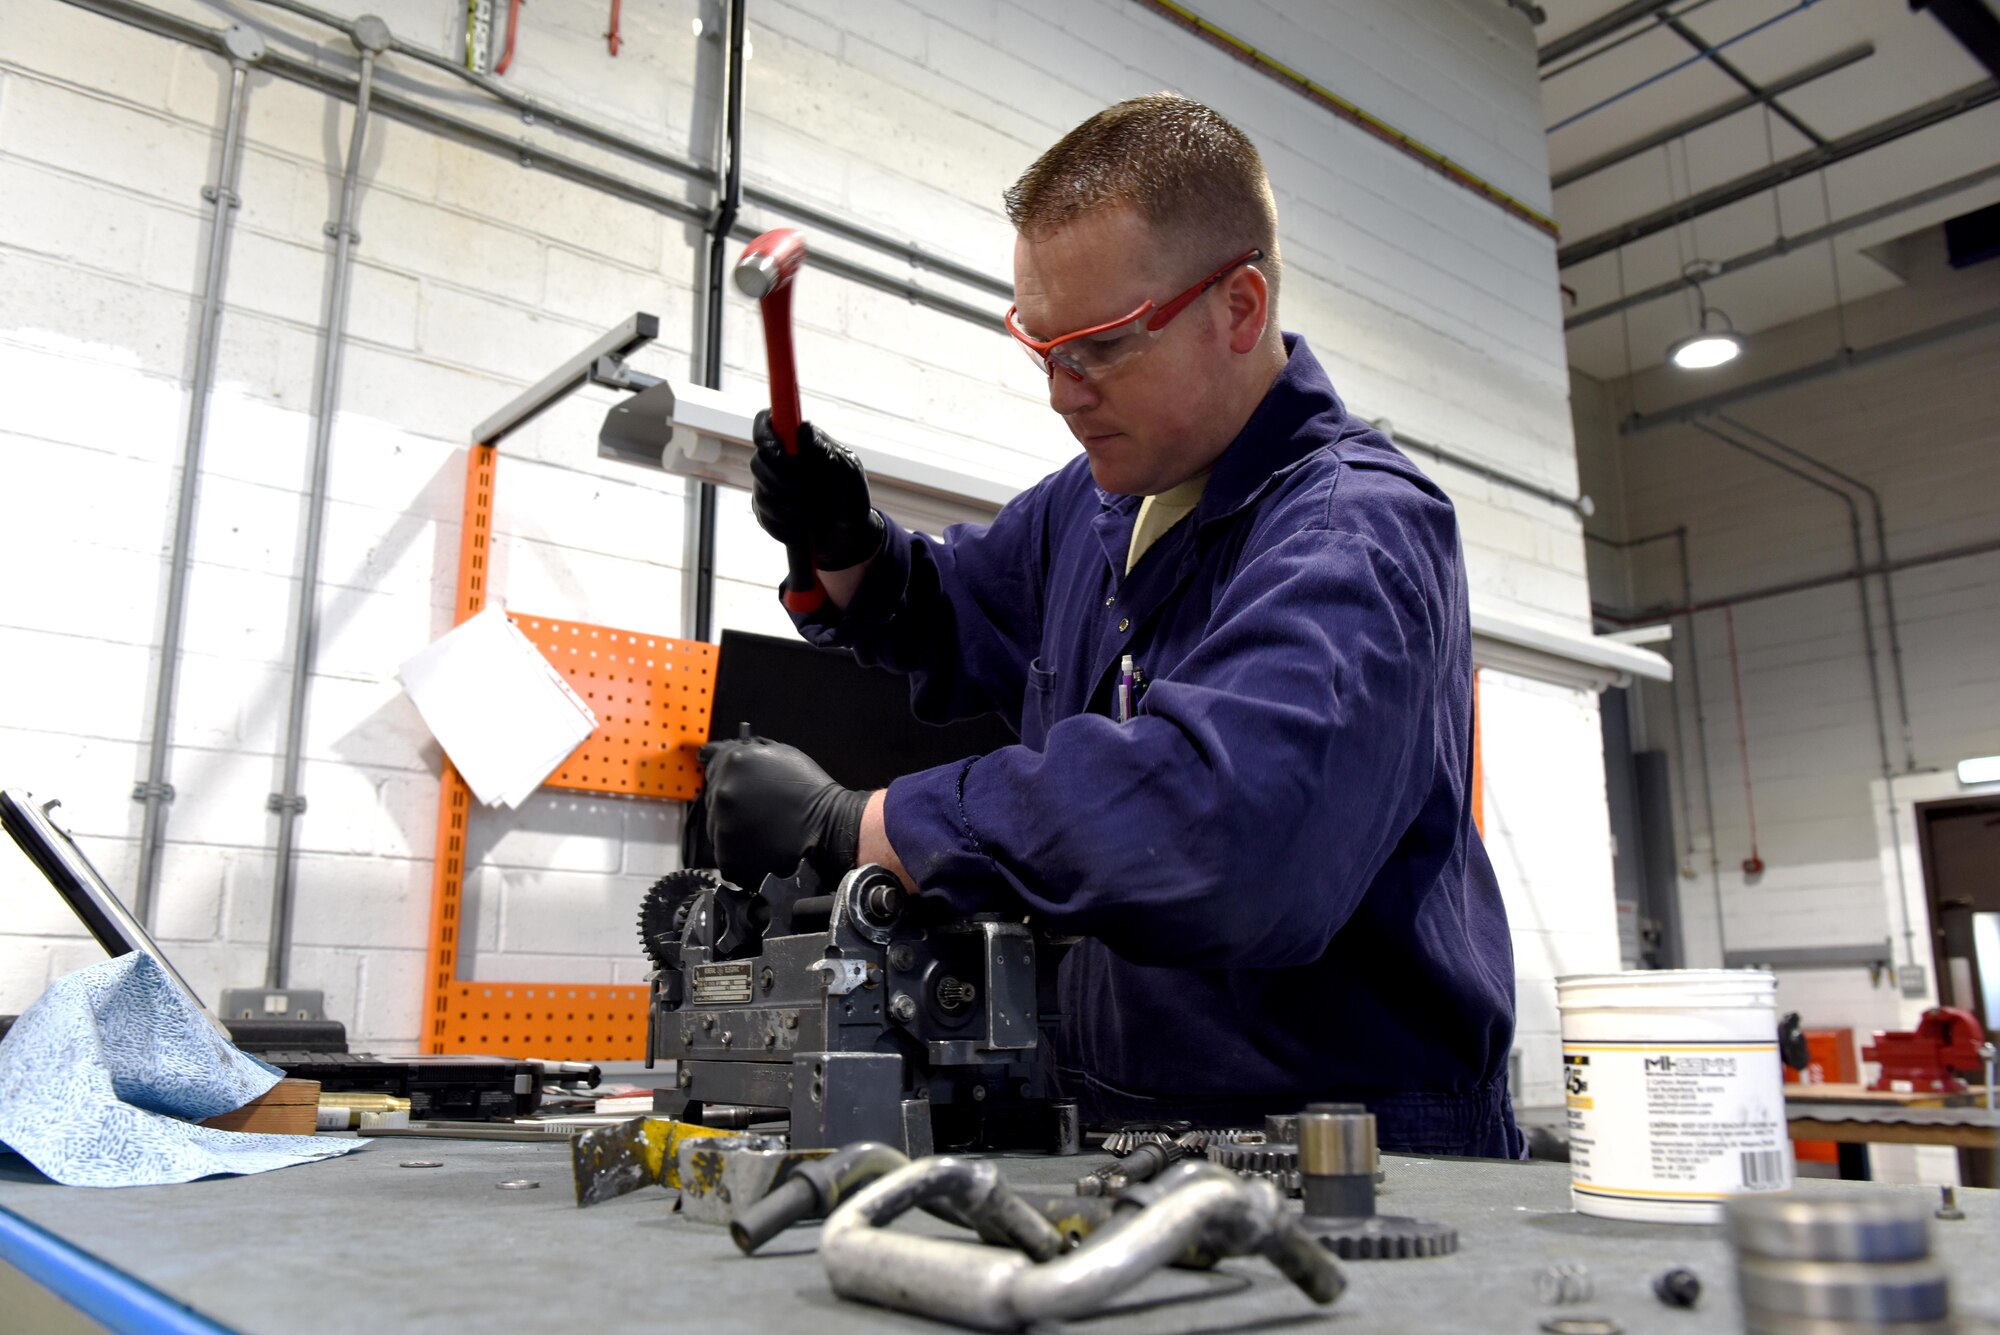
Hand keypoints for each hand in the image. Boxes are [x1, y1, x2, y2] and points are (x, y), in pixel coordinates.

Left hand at [698, 736, 870, 890]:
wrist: (830, 828)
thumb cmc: (810, 792)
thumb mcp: (781, 753)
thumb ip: (745, 749)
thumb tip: (715, 751)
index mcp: (733, 764)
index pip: (711, 766)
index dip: (729, 775)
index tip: (743, 785)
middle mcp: (723, 794)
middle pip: (713, 797)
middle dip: (733, 801)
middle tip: (760, 808)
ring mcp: (723, 827)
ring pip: (716, 825)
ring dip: (733, 827)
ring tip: (762, 828)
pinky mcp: (728, 857)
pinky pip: (725, 852)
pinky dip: (739, 851)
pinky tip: (760, 843)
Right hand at [750, 411, 883, 571]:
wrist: (850, 535)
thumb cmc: (851, 495)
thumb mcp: (848, 470)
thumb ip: (825, 450)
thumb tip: (803, 429)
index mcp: (797, 441)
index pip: (765, 422)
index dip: (764, 434)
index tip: (780, 452)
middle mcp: (777, 461)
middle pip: (758, 462)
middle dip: (782, 482)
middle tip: (806, 492)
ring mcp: (767, 488)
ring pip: (762, 494)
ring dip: (791, 508)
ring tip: (816, 516)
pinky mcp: (765, 514)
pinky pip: (766, 519)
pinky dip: (789, 526)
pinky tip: (806, 529)